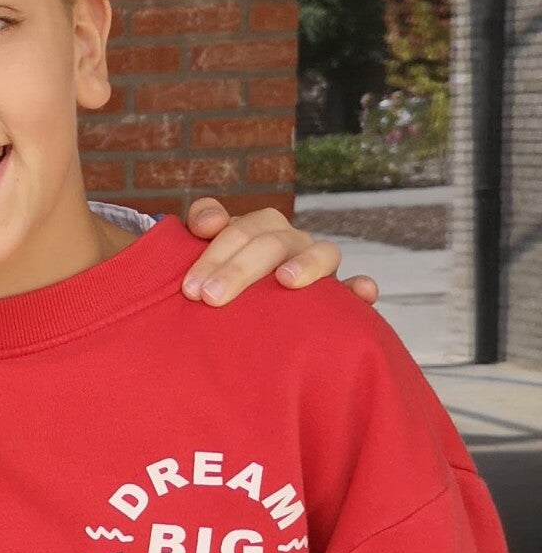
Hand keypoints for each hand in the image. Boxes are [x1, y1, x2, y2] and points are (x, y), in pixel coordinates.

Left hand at [181, 196, 379, 309]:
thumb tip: (208, 222)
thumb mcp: (202, 275)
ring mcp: (316, 265)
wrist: (248, 330)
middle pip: (270, 240)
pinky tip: (361, 292)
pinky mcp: (340, 294)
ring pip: (321, 251)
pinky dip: (360, 287)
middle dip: (238, 267)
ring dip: (305, 263)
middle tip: (209, 298)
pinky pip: (355, 288)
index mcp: (254, 233)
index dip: (215, 245)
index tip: (191, 283)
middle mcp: (287, 242)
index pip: (238, 226)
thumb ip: (194, 245)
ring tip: (286, 281)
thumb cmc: (221, 296)